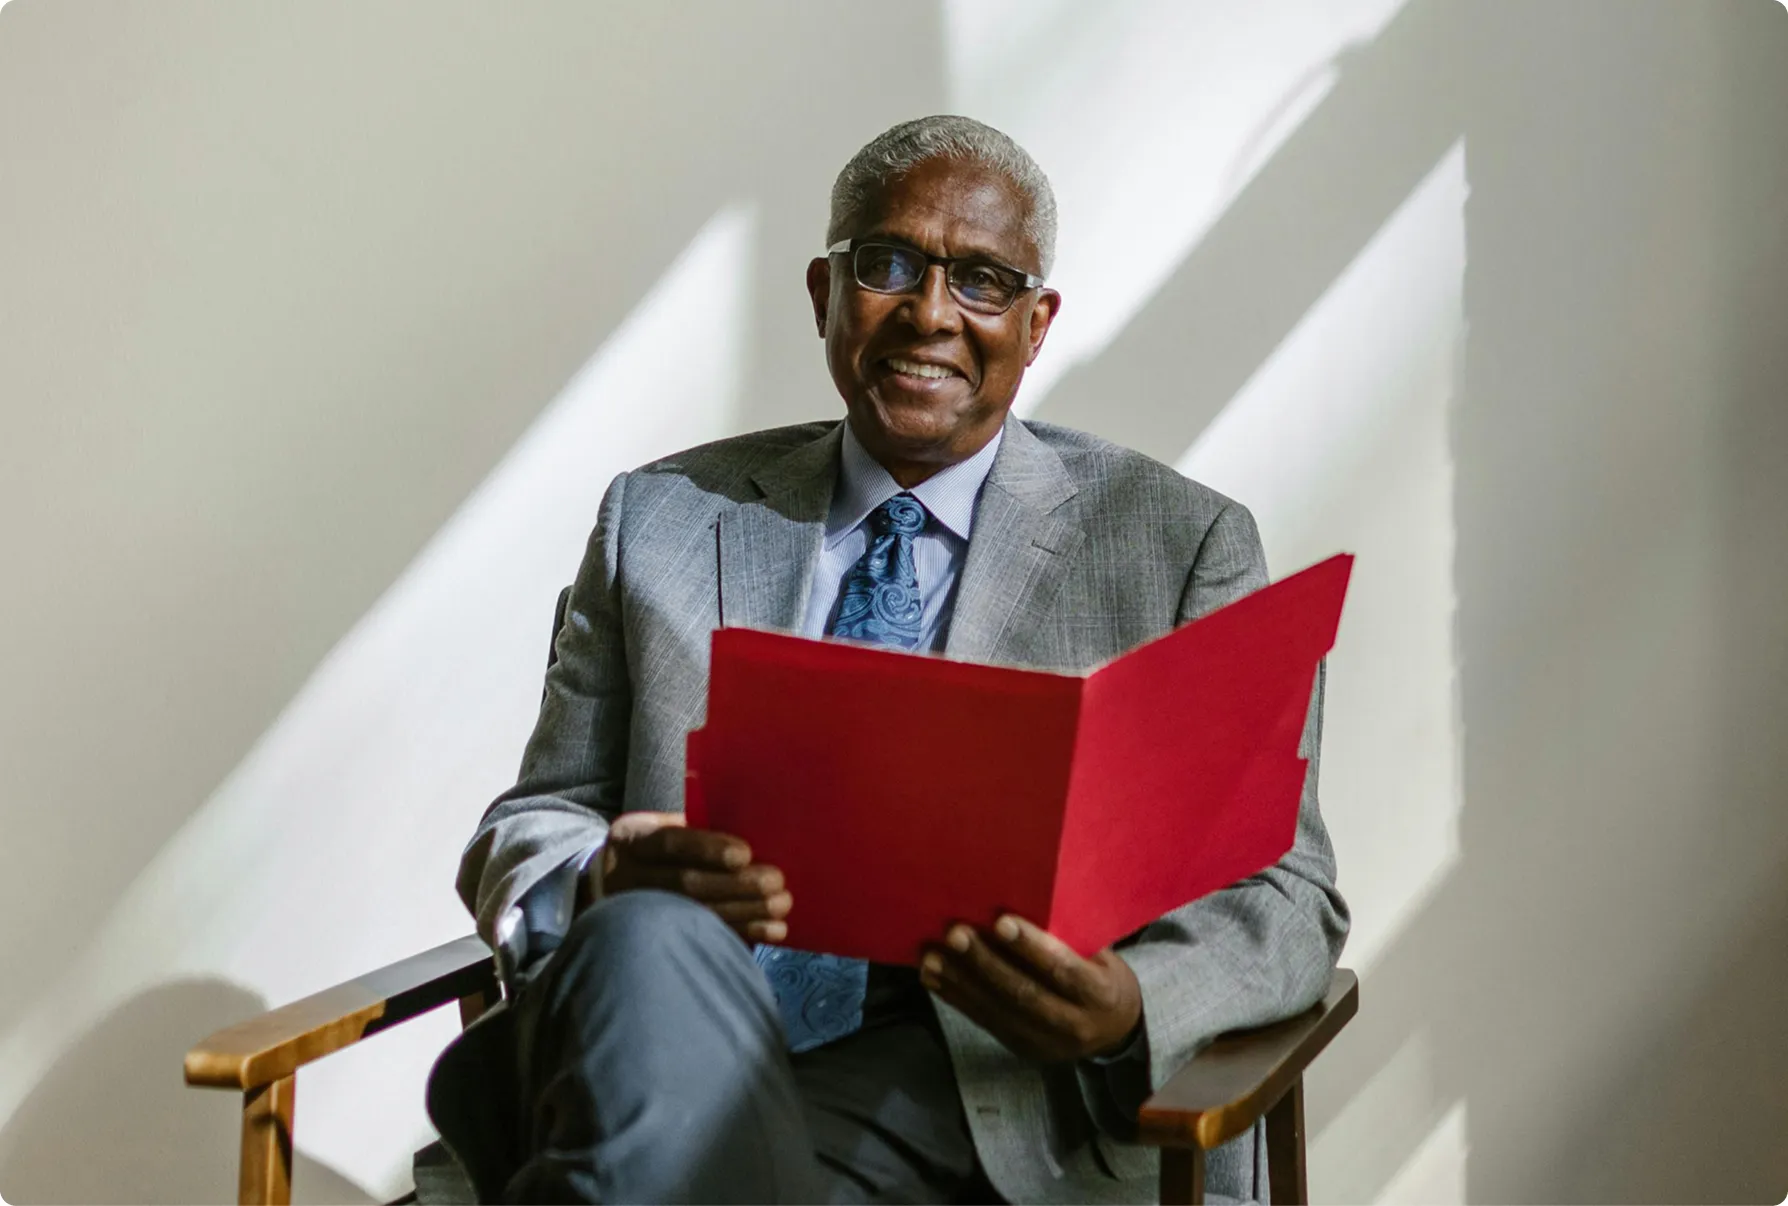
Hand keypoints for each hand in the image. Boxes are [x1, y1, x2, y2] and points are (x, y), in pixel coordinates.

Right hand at [591, 811, 791, 943]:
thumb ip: (690, 821)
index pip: (669, 843)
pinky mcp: (657, 936)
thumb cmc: (652, 844)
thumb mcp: (656, 824)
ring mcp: (639, 911)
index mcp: (630, 838)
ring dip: (746, 912)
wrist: (608, 880)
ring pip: (697, 914)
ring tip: (781, 907)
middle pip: (686, 884)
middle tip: (776, 882)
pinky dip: (743, 933)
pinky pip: (703, 937)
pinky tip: (772, 931)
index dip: (707, 849)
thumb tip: (746, 824)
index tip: (745, 854)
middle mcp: (628, 876)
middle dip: (736, 885)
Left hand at [918, 914, 1142, 1062]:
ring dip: (960, 982)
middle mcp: (1073, 1024)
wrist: (1115, 1031)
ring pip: (997, 1011)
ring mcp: (1045, 1043)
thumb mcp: (1101, 956)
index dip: (1030, 947)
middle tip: (954, 934)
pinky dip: (955, 998)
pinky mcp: (1021, 1049)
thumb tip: (1026, 899)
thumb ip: (1069, 938)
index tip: (1000, 921)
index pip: (1063, 971)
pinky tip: (932, 978)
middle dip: (985, 963)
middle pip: (1023, 994)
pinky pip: (984, 1022)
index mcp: (1100, 995)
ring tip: (931, 956)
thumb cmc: (1103, 975)